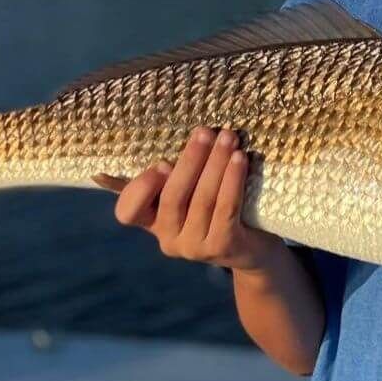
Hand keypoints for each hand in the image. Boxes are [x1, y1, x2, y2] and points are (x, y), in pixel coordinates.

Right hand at [97, 127, 282, 272]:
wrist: (253, 248)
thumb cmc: (215, 208)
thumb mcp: (188, 191)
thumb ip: (169, 175)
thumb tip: (143, 154)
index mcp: (152, 222)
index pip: (128, 213)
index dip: (140, 190)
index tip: (161, 164)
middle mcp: (169, 239)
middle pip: (173, 197)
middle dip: (190, 160)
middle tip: (205, 131)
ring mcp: (195, 248)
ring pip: (203, 199)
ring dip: (216, 163)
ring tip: (228, 137)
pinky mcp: (223, 247)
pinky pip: (226, 208)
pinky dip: (233, 180)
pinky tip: (240, 159)